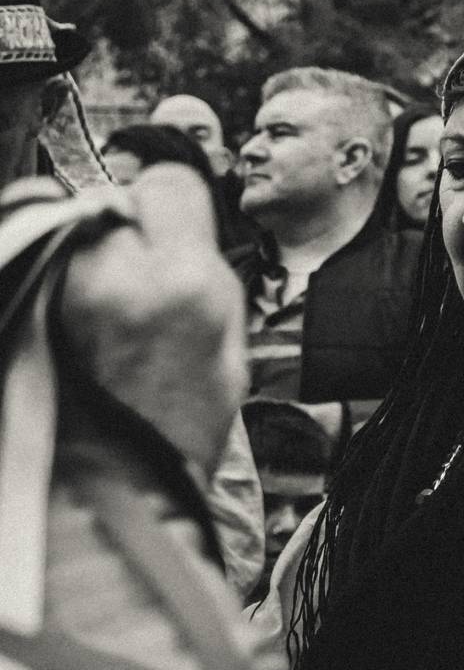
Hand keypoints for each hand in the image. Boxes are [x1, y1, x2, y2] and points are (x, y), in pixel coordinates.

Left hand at [55, 164, 246, 470]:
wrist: (118, 485)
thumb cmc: (181, 424)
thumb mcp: (231, 338)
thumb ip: (202, 264)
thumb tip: (176, 216)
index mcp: (181, 282)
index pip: (167, 184)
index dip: (175, 203)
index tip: (177, 223)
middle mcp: (110, 275)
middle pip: (115, 203)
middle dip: (130, 231)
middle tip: (143, 281)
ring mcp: (58, 292)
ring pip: (75, 233)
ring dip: (91, 258)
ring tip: (108, 313)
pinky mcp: (26, 306)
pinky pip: (48, 264)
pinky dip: (64, 280)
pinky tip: (81, 323)